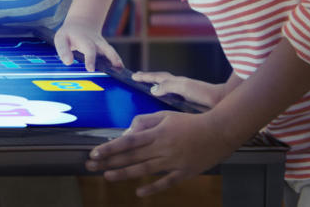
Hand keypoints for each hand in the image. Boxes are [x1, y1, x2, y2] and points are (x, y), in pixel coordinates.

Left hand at [54, 15, 122, 71]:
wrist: (81, 24)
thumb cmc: (68, 34)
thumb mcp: (60, 39)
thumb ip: (63, 50)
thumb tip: (68, 62)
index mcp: (83, 39)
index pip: (88, 49)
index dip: (90, 59)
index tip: (91, 69)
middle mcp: (95, 41)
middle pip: (105, 48)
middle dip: (111, 57)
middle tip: (116, 68)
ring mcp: (102, 44)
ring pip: (111, 51)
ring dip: (116, 59)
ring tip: (121, 70)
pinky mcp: (105, 48)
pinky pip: (112, 55)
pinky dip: (117, 62)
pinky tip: (121, 71)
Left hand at [86, 110, 241, 196]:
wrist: (220, 131)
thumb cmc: (190, 122)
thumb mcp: (165, 116)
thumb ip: (144, 122)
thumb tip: (127, 131)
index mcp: (156, 134)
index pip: (128, 141)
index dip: (110, 148)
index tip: (94, 153)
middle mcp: (162, 148)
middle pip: (131, 157)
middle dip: (109, 161)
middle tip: (90, 166)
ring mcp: (173, 162)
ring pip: (144, 170)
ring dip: (124, 174)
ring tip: (107, 176)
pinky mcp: (185, 172)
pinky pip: (166, 182)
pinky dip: (153, 188)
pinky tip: (139, 192)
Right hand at [131, 70, 227, 108]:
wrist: (223, 102)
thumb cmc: (205, 94)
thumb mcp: (184, 87)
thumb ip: (168, 86)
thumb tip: (153, 89)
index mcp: (176, 82)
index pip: (157, 77)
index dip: (144, 77)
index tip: (132, 76)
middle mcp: (179, 86)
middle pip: (161, 80)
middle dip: (149, 78)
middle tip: (137, 78)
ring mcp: (184, 94)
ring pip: (166, 88)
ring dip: (156, 87)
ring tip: (147, 89)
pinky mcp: (189, 103)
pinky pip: (172, 98)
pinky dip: (164, 97)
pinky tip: (164, 103)